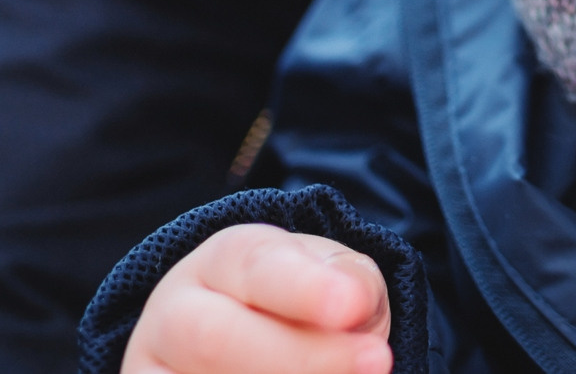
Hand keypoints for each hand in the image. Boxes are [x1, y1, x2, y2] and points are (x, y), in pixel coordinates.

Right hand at [122, 224, 391, 373]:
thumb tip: (353, 302)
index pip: (258, 267)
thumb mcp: (337, 279)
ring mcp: (149, 372)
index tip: (353, 307)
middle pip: (216, 338)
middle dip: (300, 356)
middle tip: (377, 362)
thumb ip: (351, 284)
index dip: (306, 289)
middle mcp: (174, 315)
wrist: (252, 338)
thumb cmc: (307, 306)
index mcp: (225, 261)